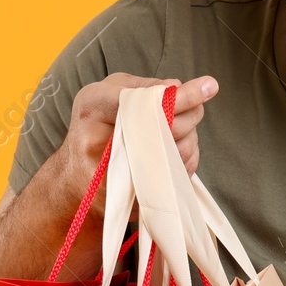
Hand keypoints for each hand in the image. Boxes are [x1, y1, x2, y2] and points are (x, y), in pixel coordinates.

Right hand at [54, 72, 217, 207]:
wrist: (75, 178)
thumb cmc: (94, 127)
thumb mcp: (107, 92)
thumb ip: (140, 86)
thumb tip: (177, 86)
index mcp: (93, 107)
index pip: (145, 101)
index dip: (182, 96)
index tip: (210, 85)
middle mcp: (100, 142)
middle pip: (170, 127)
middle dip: (190, 116)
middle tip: (192, 110)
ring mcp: (117, 176)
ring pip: (179, 152)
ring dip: (189, 139)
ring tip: (177, 132)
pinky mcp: (134, 199)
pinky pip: (178, 175)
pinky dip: (185, 160)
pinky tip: (172, 152)